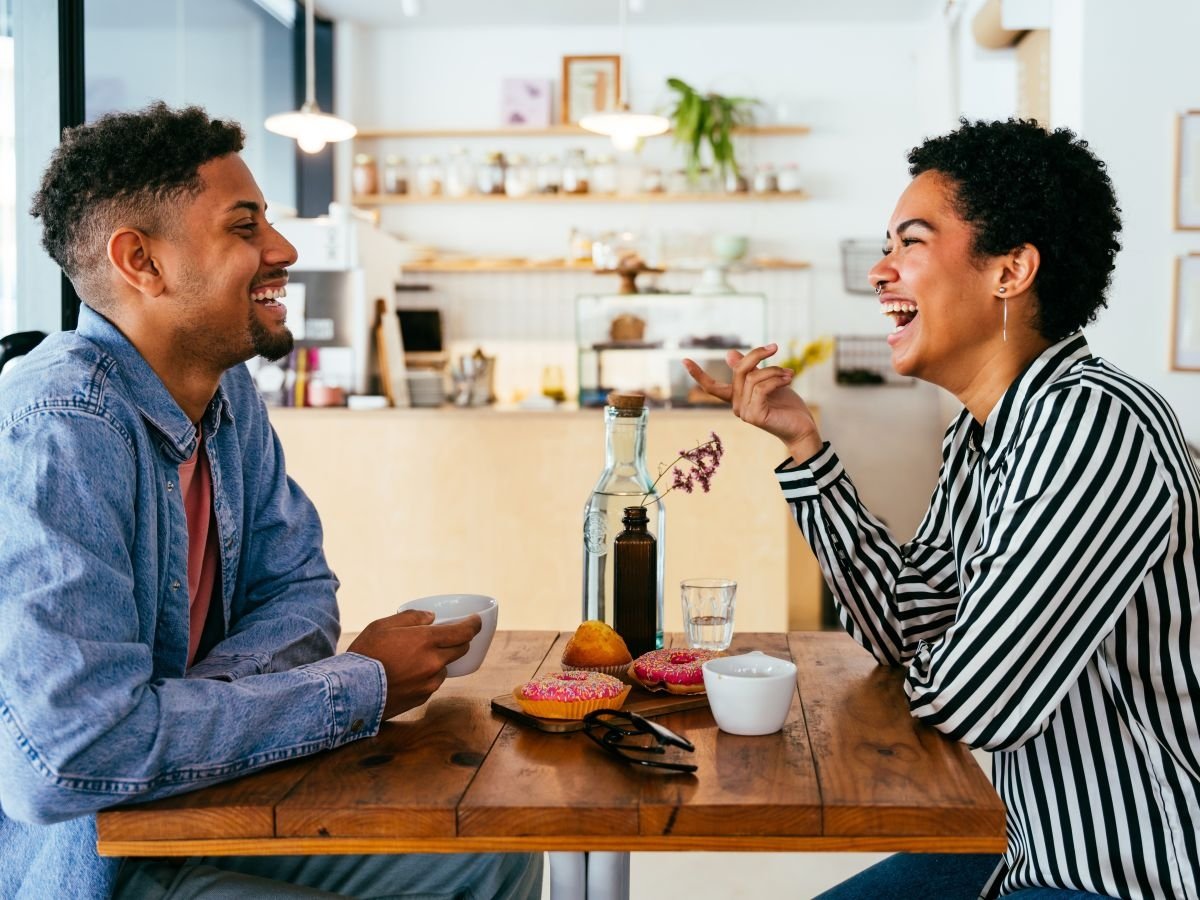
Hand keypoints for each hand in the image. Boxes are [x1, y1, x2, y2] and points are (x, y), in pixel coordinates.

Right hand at [347, 610, 480, 718]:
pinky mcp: (422, 698)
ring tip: (416, 658)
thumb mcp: (382, 626)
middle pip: (461, 650)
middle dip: (459, 641)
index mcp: (426, 641)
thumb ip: (410, 618)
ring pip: (445, 668)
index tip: (475, 621)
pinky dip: (427, 676)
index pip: (464, 632)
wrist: (350, 693)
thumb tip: (431, 618)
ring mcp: (429, 683)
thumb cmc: (365, 655)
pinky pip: (432, 683)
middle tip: (448, 635)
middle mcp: (433, 663)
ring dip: (439, 660)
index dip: (474, 625)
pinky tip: (408, 674)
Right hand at [683, 343, 823, 463]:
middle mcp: (736, 407)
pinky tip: (789, 379)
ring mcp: (744, 412)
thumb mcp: (767, 381)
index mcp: (736, 398)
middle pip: (739, 371)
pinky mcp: (755, 416)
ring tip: (789, 373)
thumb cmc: (786, 406)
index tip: (684, 360)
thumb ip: (749, 370)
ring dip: (774, 370)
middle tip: (775, 347)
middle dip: (757, 355)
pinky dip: (777, 379)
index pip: (712, 387)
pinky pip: (762, 387)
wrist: (802, 427)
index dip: (698, 374)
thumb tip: (729, 354)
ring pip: (754, 378)